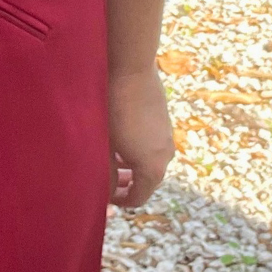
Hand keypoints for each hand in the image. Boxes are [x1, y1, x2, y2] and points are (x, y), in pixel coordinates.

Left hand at [108, 66, 174, 209]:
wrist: (130, 70)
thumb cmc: (112, 110)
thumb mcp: (105, 147)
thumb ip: (107, 175)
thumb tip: (105, 192)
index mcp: (152, 169)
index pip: (138, 198)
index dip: (119, 201)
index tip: (103, 196)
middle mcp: (166, 156)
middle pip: (147, 181)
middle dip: (126, 184)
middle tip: (107, 182)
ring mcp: (168, 137)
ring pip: (150, 162)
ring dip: (132, 166)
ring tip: (111, 159)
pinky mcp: (165, 121)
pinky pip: (154, 145)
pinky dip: (139, 150)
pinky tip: (121, 138)